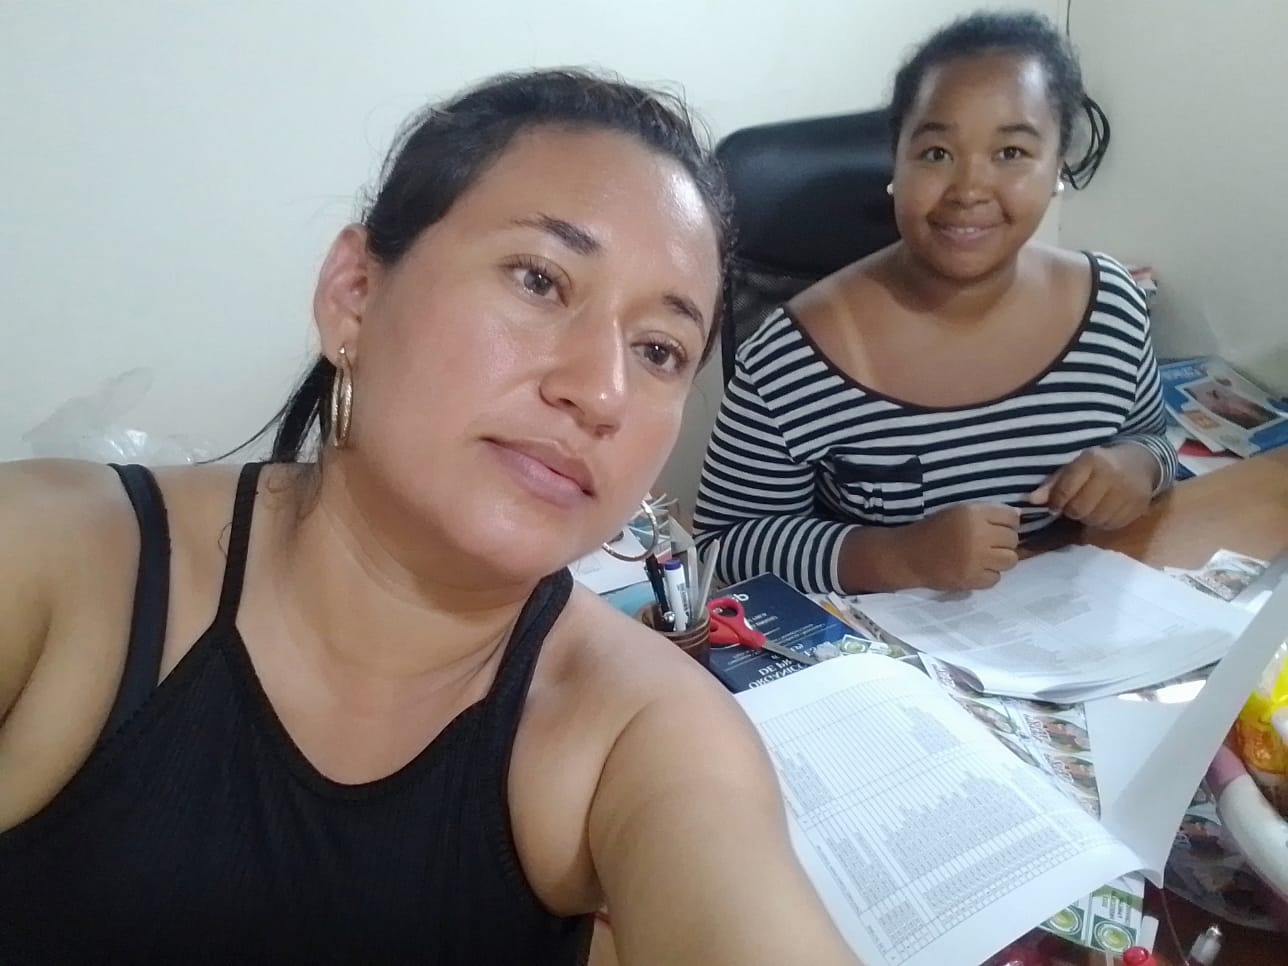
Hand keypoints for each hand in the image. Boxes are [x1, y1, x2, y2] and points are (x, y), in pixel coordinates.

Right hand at [903, 503, 1020, 591]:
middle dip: (1004, 540)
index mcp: (973, 514)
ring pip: (1010, 560)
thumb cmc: (934, 530)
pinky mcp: (972, 579)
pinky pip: (996, 577)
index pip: (1011, 517)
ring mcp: (976, 560)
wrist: (909, 555)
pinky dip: (989, 574)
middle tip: (989, 543)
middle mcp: (977, 535)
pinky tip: (976, 568)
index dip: (1007, 522)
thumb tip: (1019, 516)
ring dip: (1000, 558)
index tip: (996, 526)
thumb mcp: (958, 512)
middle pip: (1012, 539)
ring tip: (985, 557)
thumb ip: (988, 513)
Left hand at [1028, 445, 1158, 529]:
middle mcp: (1112, 475)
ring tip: (1089, 507)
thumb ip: (1053, 483)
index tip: (1054, 506)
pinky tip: (1103, 511)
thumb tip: (1031, 500)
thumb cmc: (1098, 465)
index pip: (1066, 489)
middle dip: (1071, 511)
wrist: (1139, 463)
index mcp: (1092, 460)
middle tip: (1074, 506)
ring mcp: (1128, 491)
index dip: (1056, 502)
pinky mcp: (1138, 506)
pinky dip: (1103, 522)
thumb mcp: (1075, 466)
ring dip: (1087, 518)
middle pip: (1079, 509)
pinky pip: (1111, 525)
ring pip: (1095, 520)